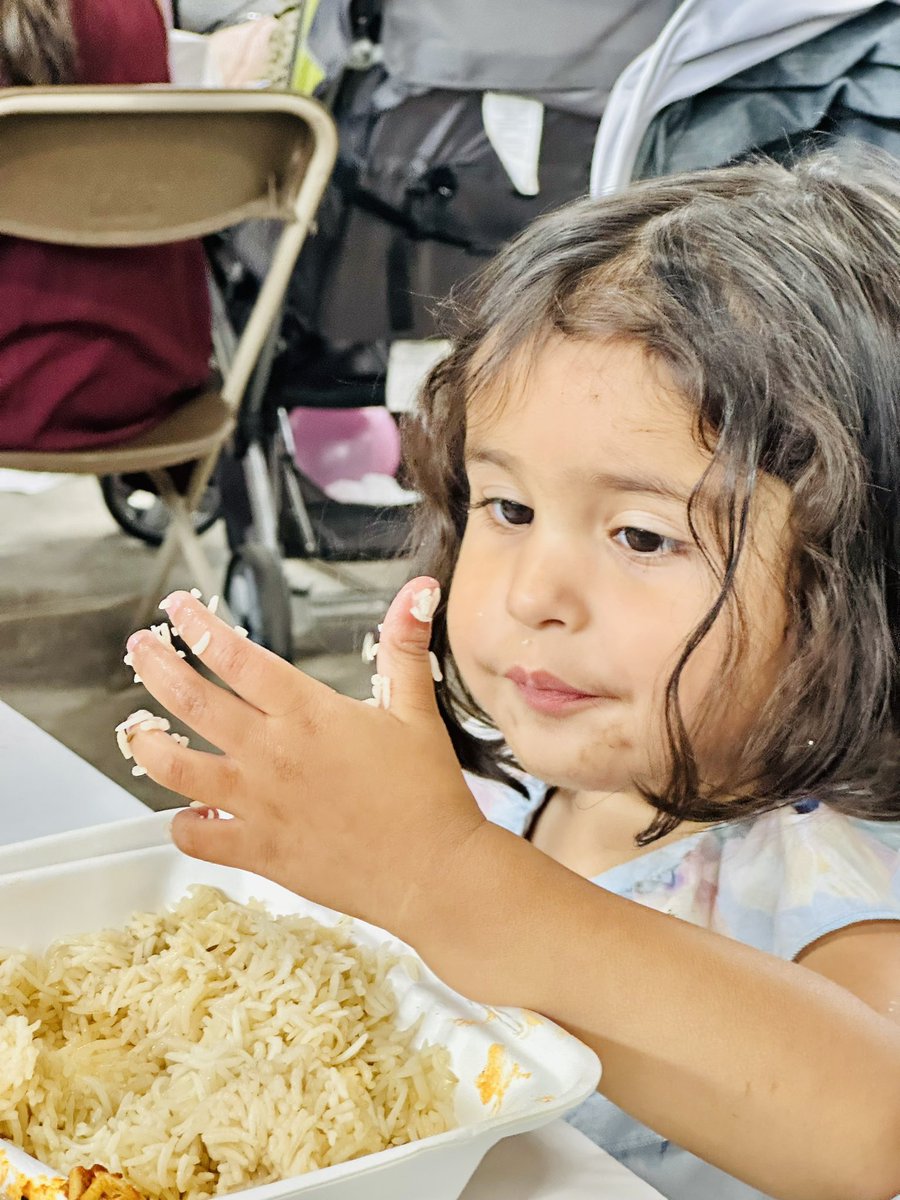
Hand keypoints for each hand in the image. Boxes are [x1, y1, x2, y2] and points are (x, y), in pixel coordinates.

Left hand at [123, 578, 489, 948]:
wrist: (432, 872)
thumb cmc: (426, 792)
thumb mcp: (416, 709)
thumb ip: (404, 647)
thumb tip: (418, 590)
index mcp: (307, 714)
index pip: (236, 657)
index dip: (199, 628)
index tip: (178, 608)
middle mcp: (272, 754)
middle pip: (191, 701)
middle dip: (156, 668)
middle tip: (139, 648)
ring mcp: (257, 804)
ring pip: (175, 769)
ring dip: (147, 745)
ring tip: (136, 730)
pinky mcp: (257, 851)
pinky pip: (196, 837)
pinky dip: (182, 824)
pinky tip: (186, 812)